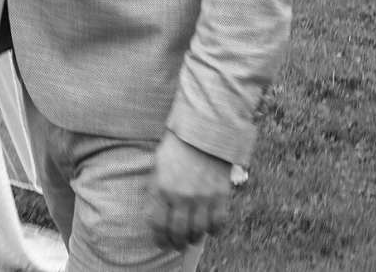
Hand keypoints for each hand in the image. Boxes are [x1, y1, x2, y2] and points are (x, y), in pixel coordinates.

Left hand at [146, 131, 232, 249]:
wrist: (204, 131)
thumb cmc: (177, 148)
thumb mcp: (158, 167)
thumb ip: (156, 191)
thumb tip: (156, 216)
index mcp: (162, 188)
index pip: (158, 224)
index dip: (159, 238)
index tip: (161, 242)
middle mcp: (181, 196)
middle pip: (178, 233)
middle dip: (176, 243)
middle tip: (177, 244)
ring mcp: (202, 197)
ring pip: (198, 232)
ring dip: (194, 238)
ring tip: (192, 237)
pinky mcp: (220, 195)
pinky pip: (218, 223)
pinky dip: (213, 230)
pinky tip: (209, 228)